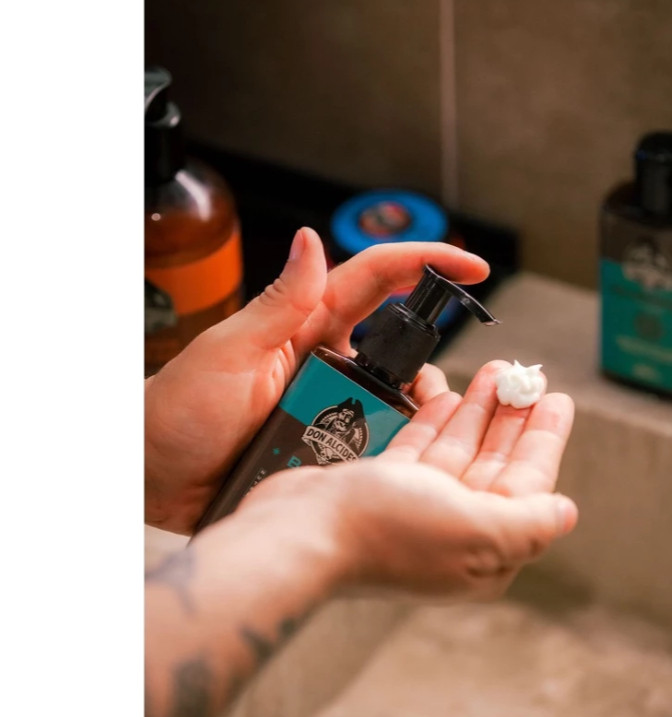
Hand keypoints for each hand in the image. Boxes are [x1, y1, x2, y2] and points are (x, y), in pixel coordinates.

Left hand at [145, 229, 489, 533]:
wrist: (152, 477)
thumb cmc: (176, 410)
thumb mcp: (226, 352)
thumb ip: (277, 304)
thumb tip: (311, 239)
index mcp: (305, 324)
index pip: (377, 279)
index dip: (427, 264)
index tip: (472, 267)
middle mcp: (326, 359)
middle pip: (400, 343)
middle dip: (431, 355)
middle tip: (449, 385)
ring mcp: (330, 403)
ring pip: (396, 397)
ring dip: (416, 409)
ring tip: (422, 431)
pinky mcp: (328, 443)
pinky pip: (376, 440)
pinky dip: (395, 445)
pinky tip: (399, 460)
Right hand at [212, 361, 576, 600]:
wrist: (301, 533)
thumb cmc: (388, 532)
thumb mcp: (477, 530)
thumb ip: (529, 522)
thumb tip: (566, 513)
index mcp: (484, 548)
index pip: (527, 484)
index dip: (544, 439)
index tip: (556, 398)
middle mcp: (453, 530)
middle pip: (494, 463)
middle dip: (512, 418)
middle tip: (525, 375)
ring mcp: (416, 508)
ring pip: (458, 449)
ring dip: (477, 410)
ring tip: (494, 371)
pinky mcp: (383, 487)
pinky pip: (420, 447)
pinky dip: (436, 419)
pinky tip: (449, 393)